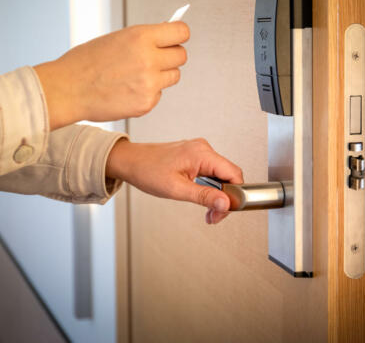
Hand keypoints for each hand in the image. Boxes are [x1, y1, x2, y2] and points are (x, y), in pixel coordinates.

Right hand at [34, 23, 188, 129]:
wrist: (67, 90)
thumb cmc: (87, 62)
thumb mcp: (117, 39)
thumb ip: (144, 39)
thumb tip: (168, 38)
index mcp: (141, 37)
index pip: (182, 32)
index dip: (179, 35)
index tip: (175, 39)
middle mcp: (149, 59)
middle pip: (181, 56)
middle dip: (171, 56)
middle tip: (156, 58)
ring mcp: (149, 84)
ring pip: (173, 76)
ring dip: (162, 75)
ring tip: (138, 75)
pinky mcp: (146, 104)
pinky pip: (158, 94)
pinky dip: (148, 92)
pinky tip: (127, 90)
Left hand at [105, 138, 243, 223]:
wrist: (130, 161)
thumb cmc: (147, 171)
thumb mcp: (176, 189)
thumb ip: (203, 196)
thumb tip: (225, 203)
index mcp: (202, 154)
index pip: (233, 173)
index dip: (234, 195)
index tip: (225, 210)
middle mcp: (204, 149)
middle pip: (229, 176)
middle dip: (224, 199)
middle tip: (213, 215)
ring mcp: (200, 151)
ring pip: (221, 175)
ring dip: (216, 195)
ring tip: (207, 210)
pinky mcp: (195, 156)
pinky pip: (211, 172)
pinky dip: (210, 187)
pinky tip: (201, 197)